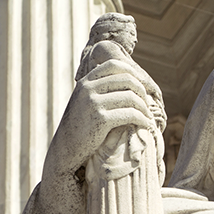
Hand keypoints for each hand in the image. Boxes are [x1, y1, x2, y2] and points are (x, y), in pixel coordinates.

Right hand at [41, 59, 154, 183]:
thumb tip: (130, 79)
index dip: (133, 72)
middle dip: (142, 92)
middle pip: (127, 80)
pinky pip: (130, 114)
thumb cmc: (81, 125)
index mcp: (86, 82)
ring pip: (131, 97)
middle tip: (147, 104)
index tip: (143, 86)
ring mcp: (93, 103)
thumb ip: (100, 88)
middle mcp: (88, 89)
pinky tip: (145, 124)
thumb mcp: (85, 100)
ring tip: (147, 116)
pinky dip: (143, 119)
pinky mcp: (100, 119)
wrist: (65, 149)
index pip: (114, 65)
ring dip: (144, 108)